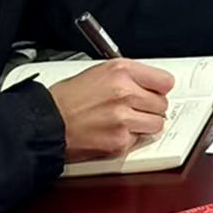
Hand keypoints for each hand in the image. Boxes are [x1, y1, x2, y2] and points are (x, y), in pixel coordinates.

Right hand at [46, 59, 174, 160]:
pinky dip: (129, 139)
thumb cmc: (66, 99)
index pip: (165, 81)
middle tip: (134, 109)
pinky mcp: (119, 142)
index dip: (159, 88)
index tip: (154, 92)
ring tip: (123, 121)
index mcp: (121, 71)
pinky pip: (139, 141)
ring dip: (144, 124)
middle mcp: (125, 93)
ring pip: (156, 124)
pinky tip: (112, 132)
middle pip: (162, 104)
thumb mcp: (98, 72)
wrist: (46, 123)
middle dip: (150, 108)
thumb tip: (149, 83)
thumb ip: (128, 76)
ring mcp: (124, 119)